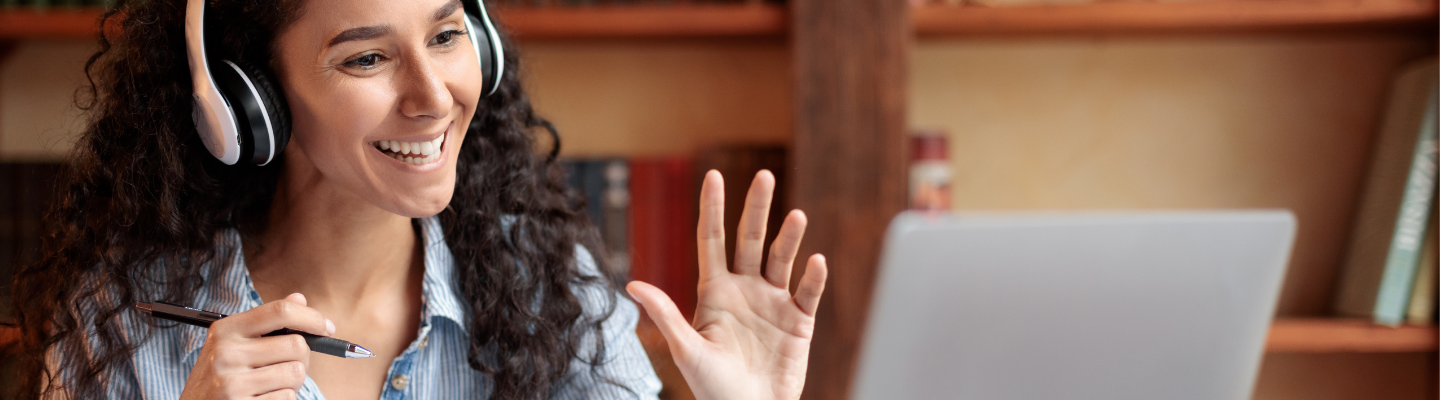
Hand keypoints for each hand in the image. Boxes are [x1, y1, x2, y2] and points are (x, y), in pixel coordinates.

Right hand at [180, 293, 333, 399]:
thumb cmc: (220, 377)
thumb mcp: (232, 344)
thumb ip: (266, 322)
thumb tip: (299, 298)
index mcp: (225, 330)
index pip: (280, 311)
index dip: (311, 317)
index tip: (327, 327)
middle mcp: (225, 353)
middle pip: (296, 345)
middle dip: (302, 358)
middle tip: (287, 366)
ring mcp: (231, 382)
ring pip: (296, 373)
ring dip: (292, 383)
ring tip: (269, 386)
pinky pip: (287, 397)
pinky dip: (283, 399)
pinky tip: (261, 399)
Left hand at [627, 170, 827, 399]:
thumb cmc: (714, 388)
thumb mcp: (687, 350)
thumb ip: (665, 315)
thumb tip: (632, 284)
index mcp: (714, 291)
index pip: (712, 241)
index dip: (712, 209)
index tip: (714, 176)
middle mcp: (745, 289)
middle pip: (751, 239)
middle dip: (757, 208)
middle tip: (764, 176)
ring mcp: (774, 302)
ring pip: (782, 259)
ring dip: (789, 238)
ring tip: (796, 216)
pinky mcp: (800, 321)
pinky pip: (808, 292)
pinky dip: (813, 277)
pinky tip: (815, 260)